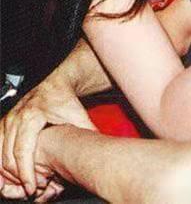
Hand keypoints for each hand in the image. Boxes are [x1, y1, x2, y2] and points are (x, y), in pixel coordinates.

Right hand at [0, 78, 95, 195]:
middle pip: (8, 154)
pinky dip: (0, 162)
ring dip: (6, 172)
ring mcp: (8, 120)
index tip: (32, 187)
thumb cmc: (66, 100)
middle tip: (32, 189)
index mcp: (32, 115)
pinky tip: (7, 176)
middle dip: (17, 176)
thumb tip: (97, 147)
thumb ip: (86, 132)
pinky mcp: (5, 123)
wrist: (56, 85)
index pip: (23, 149)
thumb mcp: (77, 115)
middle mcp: (16, 117)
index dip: (26, 171)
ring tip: (20, 185)